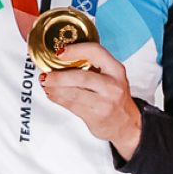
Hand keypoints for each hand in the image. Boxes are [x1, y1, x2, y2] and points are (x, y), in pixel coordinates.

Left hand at [40, 42, 142, 158]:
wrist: (126, 123)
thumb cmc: (114, 96)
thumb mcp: (111, 75)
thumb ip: (92, 65)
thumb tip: (60, 57)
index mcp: (116, 69)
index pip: (95, 52)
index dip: (75, 50)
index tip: (59, 52)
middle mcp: (113, 85)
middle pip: (81, 77)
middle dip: (59, 76)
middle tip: (46, 75)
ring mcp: (105, 102)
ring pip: (74, 93)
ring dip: (55, 89)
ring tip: (46, 84)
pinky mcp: (96, 117)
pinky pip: (72, 106)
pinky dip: (58, 99)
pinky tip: (52, 94)